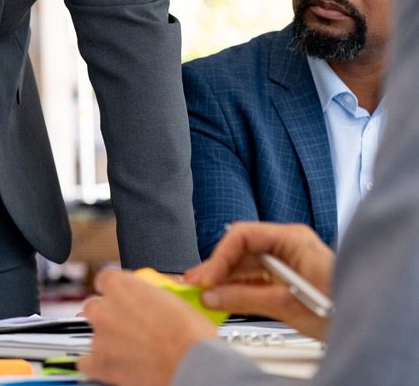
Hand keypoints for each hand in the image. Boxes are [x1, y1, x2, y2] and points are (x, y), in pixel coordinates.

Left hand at [78, 269, 217, 385]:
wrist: (194, 366)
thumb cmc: (191, 336)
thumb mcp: (173, 299)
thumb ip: (148, 294)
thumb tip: (147, 297)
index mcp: (121, 286)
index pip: (104, 280)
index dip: (114, 291)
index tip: (121, 299)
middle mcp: (104, 308)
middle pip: (94, 307)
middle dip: (108, 316)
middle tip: (129, 327)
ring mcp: (99, 336)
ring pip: (91, 334)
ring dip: (106, 340)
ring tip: (130, 350)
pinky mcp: (99, 363)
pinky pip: (85, 362)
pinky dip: (96, 364)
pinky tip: (113, 365)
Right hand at [184, 222, 333, 339]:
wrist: (366, 325)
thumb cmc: (341, 307)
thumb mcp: (287, 304)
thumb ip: (245, 298)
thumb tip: (212, 295)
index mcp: (291, 239)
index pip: (242, 236)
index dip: (219, 256)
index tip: (205, 277)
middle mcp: (287, 246)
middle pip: (241, 251)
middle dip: (217, 268)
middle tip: (194, 284)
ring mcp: (286, 263)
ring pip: (245, 267)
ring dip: (224, 281)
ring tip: (204, 294)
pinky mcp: (286, 281)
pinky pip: (254, 281)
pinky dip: (237, 290)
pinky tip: (222, 298)